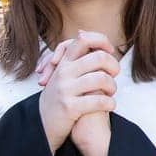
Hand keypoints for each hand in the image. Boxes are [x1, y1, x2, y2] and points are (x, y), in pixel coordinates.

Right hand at [37, 33, 118, 152]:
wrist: (42, 123)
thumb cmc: (58, 96)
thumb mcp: (62, 72)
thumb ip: (75, 55)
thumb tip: (82, 32)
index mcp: (64, 63)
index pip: (83, 40)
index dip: (101, 41)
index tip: (109, 51)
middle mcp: (63, 73)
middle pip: (99, 58)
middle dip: (114, 66)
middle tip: (114, 75)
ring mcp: (65, 89)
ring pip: (101, 79)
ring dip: (112, 87)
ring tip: (110, 93)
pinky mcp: (69, 107)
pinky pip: (99, 101)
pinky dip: (109, 103)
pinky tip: (109, 105)